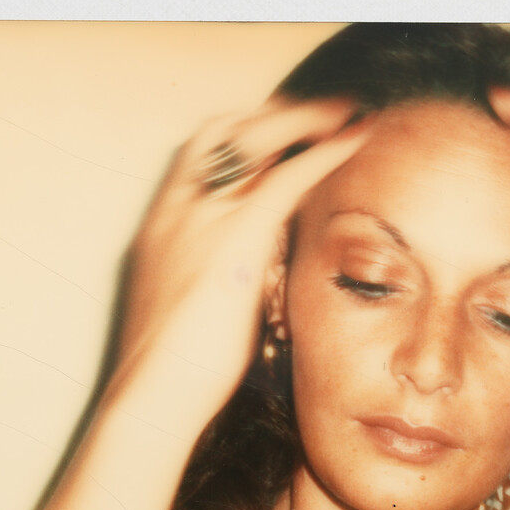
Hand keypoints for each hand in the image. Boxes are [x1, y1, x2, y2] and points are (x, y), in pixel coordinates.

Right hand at [105, 97, 376, 431]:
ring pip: (255, 136)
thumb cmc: (171, 375)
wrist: (151, 396)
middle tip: (320, 114)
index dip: (242, 135)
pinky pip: (289, 176)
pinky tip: (359, 136)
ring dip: (305, 117)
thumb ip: (213, 285)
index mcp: (162, 226)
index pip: (199, 155)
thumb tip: (242, 295)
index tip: (278, 136)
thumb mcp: (186, 314)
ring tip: (345, 113)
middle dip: (275, 114)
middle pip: (224, 129)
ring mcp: (203, 218)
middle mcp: (177, 209)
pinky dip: (327, 149)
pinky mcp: (236, 239)